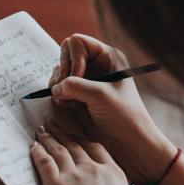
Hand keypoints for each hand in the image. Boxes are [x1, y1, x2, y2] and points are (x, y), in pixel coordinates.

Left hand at [31, 120, 137, 184]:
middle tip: (52, 125)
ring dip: (48, 138)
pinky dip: (38, 152)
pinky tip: (34, 146)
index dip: (80, 138)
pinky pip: (45, 162)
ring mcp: (74, 175)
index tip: (73, 134)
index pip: (94, 146)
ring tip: (42, 131)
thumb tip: (103, 183)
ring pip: (58, 150)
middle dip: (61, 133)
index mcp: (111, 170)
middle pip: (73, 145)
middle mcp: (92, 168)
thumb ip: (112, 183)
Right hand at [49, 34, 176, 184]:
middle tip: (69, 90)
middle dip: (63, 73)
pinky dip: (60, 96)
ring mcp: (85, 80)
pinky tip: (72, 107)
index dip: (73, 59)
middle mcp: (95, 65)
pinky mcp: (77, 95)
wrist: (127, 142)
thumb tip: (56, 87)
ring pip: (59, 73)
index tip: (78, 78)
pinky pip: (58, 88)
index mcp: (107, 57)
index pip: (77, 42)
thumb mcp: (100, 95)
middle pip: (64, 55)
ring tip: (72, 102)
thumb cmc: (123, 115)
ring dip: (60, 87)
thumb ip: (74, 85)